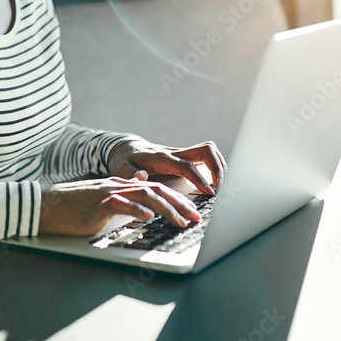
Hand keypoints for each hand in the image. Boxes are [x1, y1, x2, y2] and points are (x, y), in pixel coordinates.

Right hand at [39, 177, 203, 235]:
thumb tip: (143, 207)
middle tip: (195, 217)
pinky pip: (120, 204)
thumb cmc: (72, 209)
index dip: (176, 199)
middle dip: (179, 203)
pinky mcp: (96, 203)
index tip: (191, 211)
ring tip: (180, 220)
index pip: (155, 189)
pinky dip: (136, 210)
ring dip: (166, 208)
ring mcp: (107, 193)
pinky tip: (148, 217)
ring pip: (144, 195)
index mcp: (121, 186)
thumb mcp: (102, 204)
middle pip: (156, 190)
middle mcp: (117, 186)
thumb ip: (122, 202)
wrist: (44, 206)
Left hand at [107, 139, 226, 193]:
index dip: (199, 178)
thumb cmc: (124, 160)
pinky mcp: (184, 157)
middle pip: (205, 150)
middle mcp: (175, 153)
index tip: (210, 192)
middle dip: (218, 168)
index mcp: (161, 158)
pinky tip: (215, 182)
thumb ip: (130, 174)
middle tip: (220, 189)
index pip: (186, 166)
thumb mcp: (120, 168)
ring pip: (208, 151)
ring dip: (219, 166)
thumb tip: (141, 177)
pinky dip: (214, 167)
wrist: (125, 148)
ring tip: (220, 187)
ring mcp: (181, 154)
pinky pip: (205, 157)